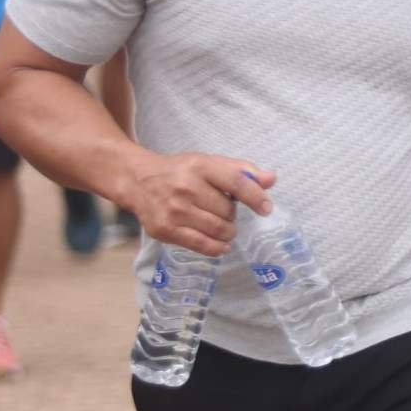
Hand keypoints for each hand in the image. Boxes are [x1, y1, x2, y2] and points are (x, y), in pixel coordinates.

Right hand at [126, 154, 276, 254]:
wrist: (138, 181)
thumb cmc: (180, 172)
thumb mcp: (209, 163)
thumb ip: (241, 171)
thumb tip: (271, 179)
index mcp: (200, 166)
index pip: (235, 182)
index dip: (255, 196)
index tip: (266, 209)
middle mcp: (185, 188)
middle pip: (228, 211)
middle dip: (232, 214)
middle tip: (222, 211)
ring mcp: (174, 210)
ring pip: (218, 229)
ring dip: (227, 231)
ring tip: (222, 226)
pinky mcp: (165, 230)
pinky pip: (202, 245)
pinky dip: (218, 247)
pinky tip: (221, 244)